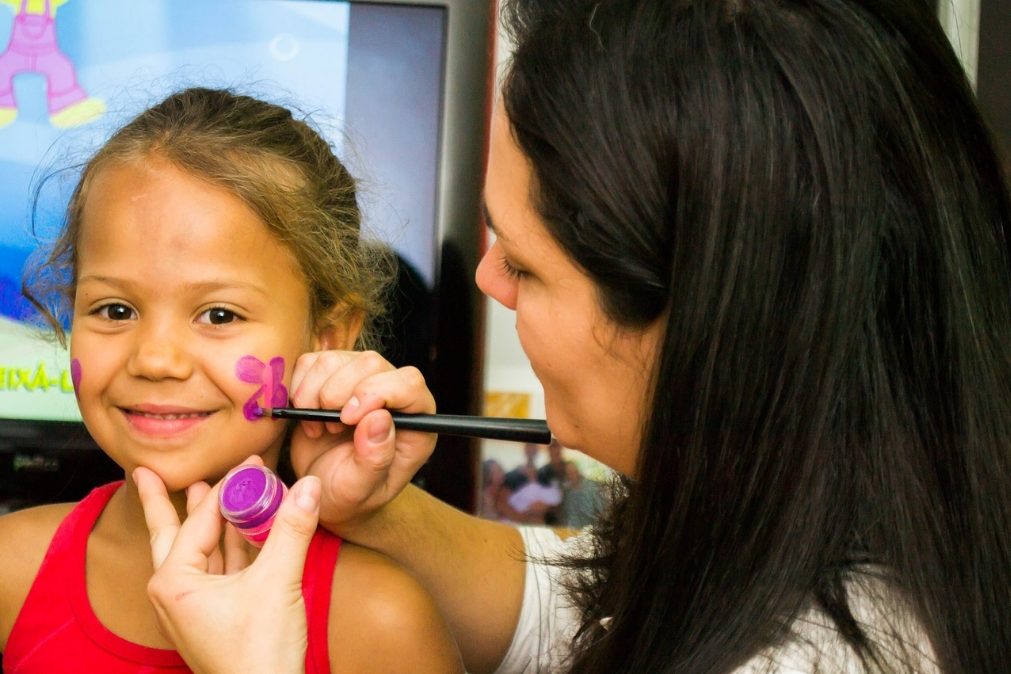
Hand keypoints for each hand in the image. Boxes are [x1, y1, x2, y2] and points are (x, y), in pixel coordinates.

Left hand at [135, 460, 320, 673]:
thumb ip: (292, 530)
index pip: (200, 519)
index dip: (226, 486)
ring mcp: (193, 607)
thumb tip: (308, 486)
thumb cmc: (257, 657)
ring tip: (199, 492)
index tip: (248, 463)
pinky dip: (231, 547)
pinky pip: (219, 570)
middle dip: (164, 502)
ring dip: (207, 521)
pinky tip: (242, 531)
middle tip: (147, 473)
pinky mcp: (215, 617)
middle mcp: (174, 592)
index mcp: (174, 581)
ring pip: (198, 551)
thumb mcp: (277, 583)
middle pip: (170, 534)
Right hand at [287, 350, 436, 535]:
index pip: (409, 383)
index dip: (376, 392)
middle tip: (328, 427)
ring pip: (337, 360)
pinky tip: (306, 416)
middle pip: (371, 363)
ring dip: (315, 394)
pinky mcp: (331, 374)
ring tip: (318, 428)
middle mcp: (393, 393)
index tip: (348, 419)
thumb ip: (375, 459)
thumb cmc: (349, 496)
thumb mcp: (360, 490)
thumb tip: (380, 419)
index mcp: (416, 420)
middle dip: (338, 393)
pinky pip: (311, 361)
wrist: (322, 492)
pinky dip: (299, 388)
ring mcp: (361, 378)